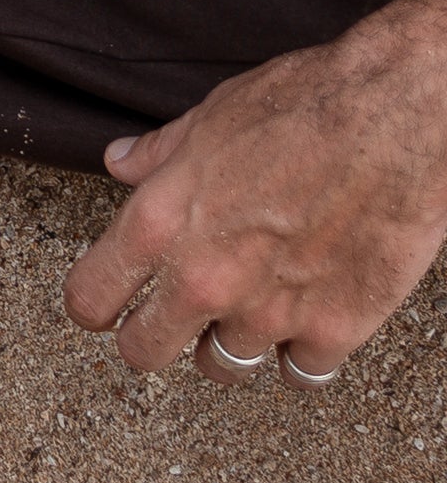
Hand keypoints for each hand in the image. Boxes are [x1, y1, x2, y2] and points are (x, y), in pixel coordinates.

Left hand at [63, 0, 446, 387]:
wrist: (394, 117)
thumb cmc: (302, 107)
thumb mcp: (208, 118)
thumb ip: (158, 154)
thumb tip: (121, 162)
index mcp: (159, 222)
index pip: (88, 296)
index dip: (91, 305)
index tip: (102, 306)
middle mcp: (203, 277)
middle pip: (145, 351)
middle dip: (149, 340)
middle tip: (166, 324)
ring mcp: (268, 311)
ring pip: (224, 367)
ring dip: (228, 346)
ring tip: (241, 316)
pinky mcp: (335, 330)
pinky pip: (301, 374)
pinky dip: (301, 357)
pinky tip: (304, 327)